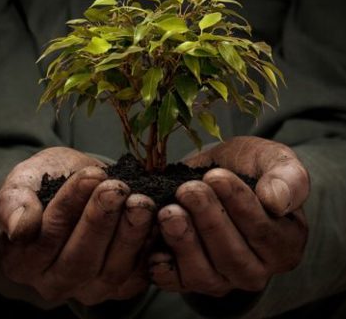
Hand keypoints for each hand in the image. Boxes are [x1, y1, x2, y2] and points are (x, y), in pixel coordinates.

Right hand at [0, 147, 154, 304]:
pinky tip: (156, 220)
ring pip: (112, 270)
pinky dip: (149, 248)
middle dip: (102, 220)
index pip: (47, 236)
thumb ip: (14, 202)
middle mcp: (56, 282)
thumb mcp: (24, 181)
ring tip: (140, 202)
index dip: (70, 204)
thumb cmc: (48, 186)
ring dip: (130, 234)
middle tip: (117, 188)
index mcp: (24, 260)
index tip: (90, 174)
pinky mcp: (121, 285)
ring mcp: (91, 287)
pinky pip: (138, 273)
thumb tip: (19, 229)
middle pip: (80, 258)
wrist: (76, 192)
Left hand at [149, 136, 308, 296]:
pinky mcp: (192, 278)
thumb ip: (288, 177)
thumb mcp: (273, 159)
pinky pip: (177, 282)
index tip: (216, 177)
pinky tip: (154, 247)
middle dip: (208, 220)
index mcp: (284, 242)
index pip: (263, 231)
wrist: (216, 175)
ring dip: (184, 242)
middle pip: (232, 255)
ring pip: (204, 273)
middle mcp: (256, 268)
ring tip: (169, 211)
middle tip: (189, 190)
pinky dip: (163, 267)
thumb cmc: (247, 167)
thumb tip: (277, 202)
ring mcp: (222, 277)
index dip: (238, 204)